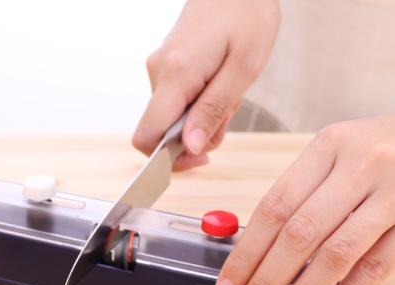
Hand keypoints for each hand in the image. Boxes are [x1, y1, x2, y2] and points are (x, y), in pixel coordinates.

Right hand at [132, 0, 279, 170]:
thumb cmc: (247, 15)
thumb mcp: (243, 68)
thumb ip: (213, 111)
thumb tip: (190, 147)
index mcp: (176, 74)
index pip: (147, 136)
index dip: (167, 159)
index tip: (198, 158)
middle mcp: (158, 72)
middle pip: (161, 131)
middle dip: (195, 137)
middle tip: (227, 115)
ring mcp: (159, 69)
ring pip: (171, 118)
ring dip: (200, 119)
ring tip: (227, 93)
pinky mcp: (165, 67)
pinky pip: (175, 102)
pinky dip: (197, 105)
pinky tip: (217, 85)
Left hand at [214, 114, 394, 284]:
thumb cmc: (381, 150)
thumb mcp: (338, 154)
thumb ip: (302, 194)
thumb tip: (258, 253)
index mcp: (328, 147)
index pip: (273, 209)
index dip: (245, 254)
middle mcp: (359, 166)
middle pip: (298, 236)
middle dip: (263, 284)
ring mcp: (393, 193)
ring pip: (335, 255)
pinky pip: (377, 266)